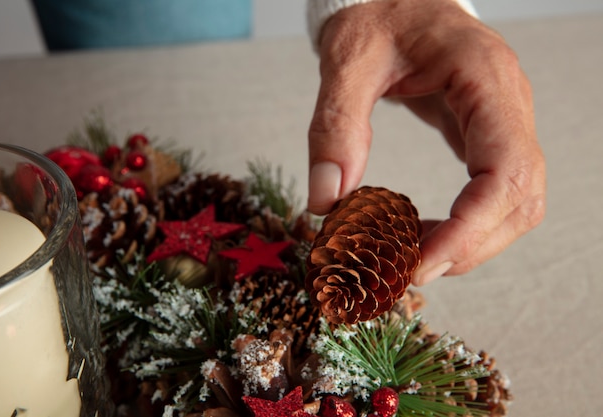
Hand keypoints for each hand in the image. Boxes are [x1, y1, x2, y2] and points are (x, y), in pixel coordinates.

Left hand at [306, 0, 545, 284]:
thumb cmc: (377, 16)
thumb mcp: (347, 60)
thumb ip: (334, 126)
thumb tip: (325, 202)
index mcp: (484, 77)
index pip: (505, 169)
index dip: (471, 229)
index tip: (420, 263)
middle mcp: (508, 102)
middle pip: (521, 197)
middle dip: (472, 246)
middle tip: (411, 272)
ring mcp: (503, 120)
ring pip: (517, 202)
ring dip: (473, 243)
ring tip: (415, 259)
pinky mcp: (487, 133)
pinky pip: (495, 191)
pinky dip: (467, 225)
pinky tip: (426, 235)